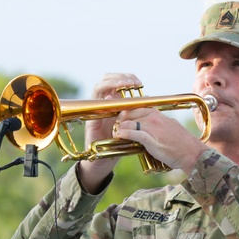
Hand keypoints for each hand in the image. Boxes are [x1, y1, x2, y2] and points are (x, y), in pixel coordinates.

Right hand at [76, 73, 141, 192]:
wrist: (104, 162)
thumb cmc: (118, 144)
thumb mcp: (130, 125)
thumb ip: (135, 112)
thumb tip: (147, 97)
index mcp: (113, 103)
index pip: (117, 82)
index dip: (127, 78)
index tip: (139, 83)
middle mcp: (103, 104)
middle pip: (107, 79)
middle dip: (120, 77)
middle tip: (133, 82)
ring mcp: (96, 110)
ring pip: (99, 87)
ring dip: (112, 83)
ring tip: (125, 84)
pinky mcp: (92, 119)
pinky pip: (94, 104)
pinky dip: (103, 99)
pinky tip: (112, 97)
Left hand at [112, 107, 207, 174]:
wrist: (192, 153)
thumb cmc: (181, 144)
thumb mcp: (168, 127)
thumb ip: (157, 124)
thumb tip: (146, 127)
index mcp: (157, 113)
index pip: (135, 108)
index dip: (125, 113)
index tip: (120, 119)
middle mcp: (154, 118)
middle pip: (129, 114)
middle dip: (120, 120)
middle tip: (116, 127)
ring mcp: (152, 128)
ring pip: (129, 123)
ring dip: (119, 128)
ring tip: (116, 134)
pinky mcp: (151, 139)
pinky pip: (133, 133)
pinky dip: (124, 134)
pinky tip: (120, 136)